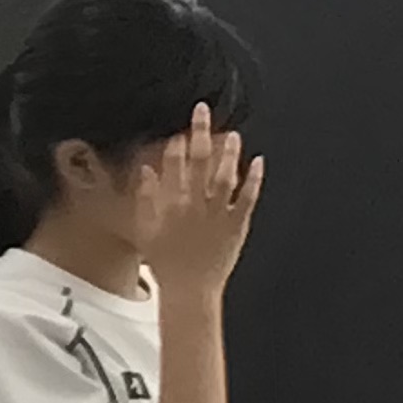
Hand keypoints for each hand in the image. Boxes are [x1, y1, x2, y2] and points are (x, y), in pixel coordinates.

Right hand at [143, 107, 263, 298]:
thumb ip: (144, 199)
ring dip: (228, 153)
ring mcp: (217, 214)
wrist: (190, 290)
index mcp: (170, 205)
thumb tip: (146, 172)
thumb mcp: (144, 230)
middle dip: (200, 134)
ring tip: (233, 134)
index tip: (180, 129)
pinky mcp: (236, 224)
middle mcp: (194, 205)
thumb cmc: (165, 263)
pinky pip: (247, 198)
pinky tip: (258, 162)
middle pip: (197, 162)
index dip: (176, 144)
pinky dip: (254, 179)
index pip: (172, 166)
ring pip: (224, 176)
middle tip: (203, 111)